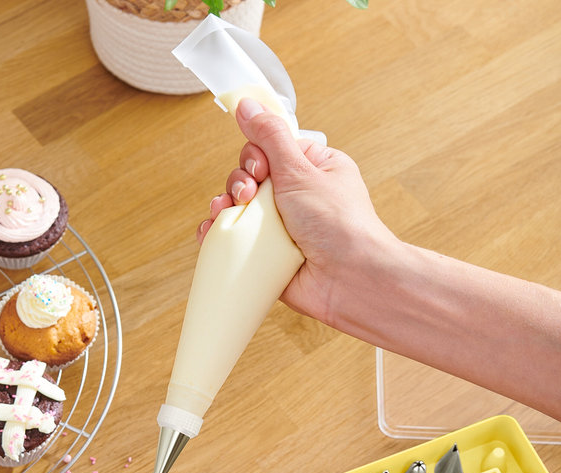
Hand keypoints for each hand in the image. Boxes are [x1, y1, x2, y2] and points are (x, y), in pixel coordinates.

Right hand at [198, 98, 396, 325]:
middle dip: (240, 184)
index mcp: (313, 169)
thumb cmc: (338, 225)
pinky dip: (219, 235)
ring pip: (237, 209)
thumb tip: (247, 104)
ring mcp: (280, 227)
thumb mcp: (301, 170)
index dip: (256, 156)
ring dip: (226, 207)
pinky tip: (212, 233)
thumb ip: (270, 136)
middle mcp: (296, 197)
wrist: (348, 280)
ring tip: (229, 213)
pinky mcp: (266, 255)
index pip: (270, 149)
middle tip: (249, 194)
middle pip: (248, 178)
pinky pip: (233, 240)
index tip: (261, 169)